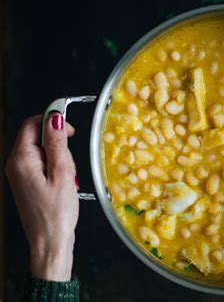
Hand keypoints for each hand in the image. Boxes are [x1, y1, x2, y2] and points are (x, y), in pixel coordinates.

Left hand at [6, 114, 78, 280]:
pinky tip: (64, 184)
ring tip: (67, 179)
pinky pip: (44, 164)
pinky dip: (58, 169)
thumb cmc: (56, 214)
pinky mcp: (28, 181)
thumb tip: (55, 118)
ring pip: (44, 151)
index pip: (32, 124)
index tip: (70, 130)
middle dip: (59, 146)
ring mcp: (21, 174)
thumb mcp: (62, 174)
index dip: (53, 121)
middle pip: (39, 137)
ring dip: (61, 159)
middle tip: (70, 165)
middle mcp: (16, 164)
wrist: (49, 242)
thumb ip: (57, 143)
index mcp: (21, 160)